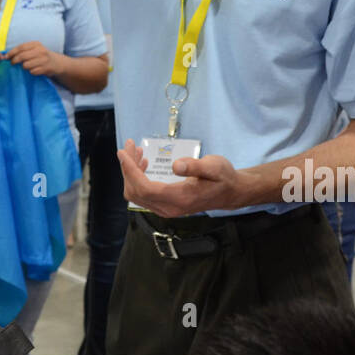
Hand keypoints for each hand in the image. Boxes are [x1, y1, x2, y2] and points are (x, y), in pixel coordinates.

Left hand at [4, 41, 61, 76]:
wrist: (56, 63)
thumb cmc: (41, 56)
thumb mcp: (34, 49)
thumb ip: (23, 51)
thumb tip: (6, 56)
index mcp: (36, 44)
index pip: (21, 47)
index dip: (12, 52)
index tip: (6, 57)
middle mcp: (41, 50)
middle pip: (22, 56)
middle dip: (15, 61)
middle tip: (12, 63)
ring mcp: (44, 59)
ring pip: (26, 65)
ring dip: (24, 67)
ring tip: (26, 67)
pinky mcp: (46, 68)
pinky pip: (32, 72)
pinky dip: (31, 72)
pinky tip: (34, 70)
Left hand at [116, 139, 242, 216]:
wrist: (231, 192)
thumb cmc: (223, 177)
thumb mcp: (213, 167)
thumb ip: (195, 167)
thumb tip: (175, 165)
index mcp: (180, 199)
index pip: (145, 188)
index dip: (130, 171)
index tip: (122, 152)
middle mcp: (170, 208)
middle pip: (136, 192)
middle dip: (127, 168)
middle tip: (129, 145)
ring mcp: (167, 209)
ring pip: (137, 194)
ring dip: (131, 172)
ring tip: (135, 151)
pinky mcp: (166, 206)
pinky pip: (144, 194)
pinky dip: (138, 178)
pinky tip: (143, 163)